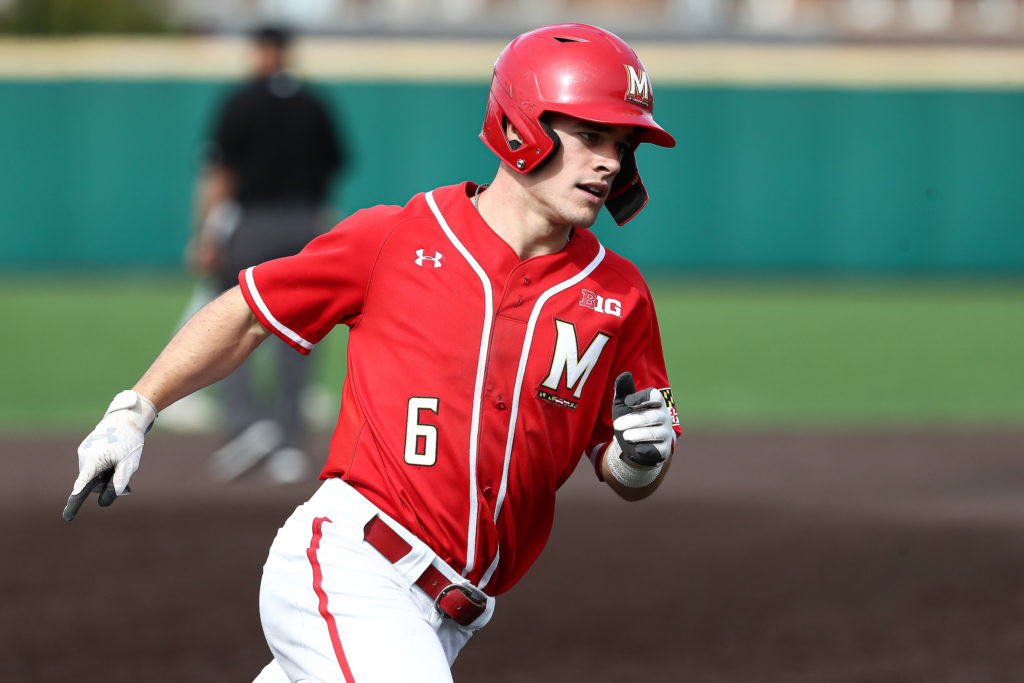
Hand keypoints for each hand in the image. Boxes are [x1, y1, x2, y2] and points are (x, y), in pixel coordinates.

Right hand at [63, 390, 156, 521]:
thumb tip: (105, 501)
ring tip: (119, 458)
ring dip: (105, 475)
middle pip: (92, 483)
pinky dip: (102, 468)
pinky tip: (113, 456)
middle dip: (105, 484)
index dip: (76, 503)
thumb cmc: (130, 441)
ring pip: (93, 475)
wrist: (126, 417)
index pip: (83, 486)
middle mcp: (84, 457)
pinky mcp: (86, 449)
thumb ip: (119, 482)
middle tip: (122, 468)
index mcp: (94, 461)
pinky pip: (93, 466)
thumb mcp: (129, 463)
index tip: (68, 516)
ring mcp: (83, 452)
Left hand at [611, 372, 673, 466]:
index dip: (642, 398)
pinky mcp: (664, 450)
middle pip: (653, 416)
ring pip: (655, 433)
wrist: (632, 445)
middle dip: (634, 420)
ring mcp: (665, 434)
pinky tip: (637, 449)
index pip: (655, 396)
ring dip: (638, 434)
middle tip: (617, 425)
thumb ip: (624, 390)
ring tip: (626, 436)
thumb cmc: (629, 419)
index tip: (628, 403)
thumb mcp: (622, 405)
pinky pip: (657, 450)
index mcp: (656, 403)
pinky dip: (646, 449)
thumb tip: (625, 375)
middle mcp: (664, 417)